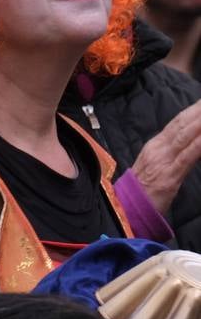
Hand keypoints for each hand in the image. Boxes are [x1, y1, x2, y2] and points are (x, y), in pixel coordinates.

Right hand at [132, 98, 200, 213]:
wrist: (125, 209)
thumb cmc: (143, 190)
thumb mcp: (156, 166)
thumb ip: (172, 153)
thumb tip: (190, 143)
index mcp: (155, 146)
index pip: (176, 122)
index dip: (192, 110)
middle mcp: (158, 149)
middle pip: (181, 125)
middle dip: (198, 111)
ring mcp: (162, 161)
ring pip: (185, 137)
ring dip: (200, 123)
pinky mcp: (169, 176)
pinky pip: (187, 157)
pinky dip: (198, 145)